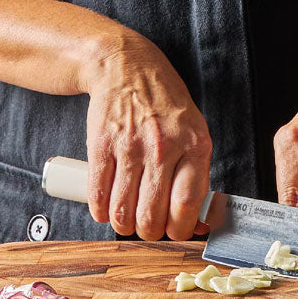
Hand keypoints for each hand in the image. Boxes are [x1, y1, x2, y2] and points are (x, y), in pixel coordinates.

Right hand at [82, 32, 211, 241]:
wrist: (128, 66)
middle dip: (148, 231)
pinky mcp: (102, 145)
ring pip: (123, 211)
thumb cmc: (165, 104)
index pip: (187, 205)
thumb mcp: (194, 131)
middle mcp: (164, 147)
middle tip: (147, 226)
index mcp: (194, 145)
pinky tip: (106, 207)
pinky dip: (100, 210)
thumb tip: (198, 221)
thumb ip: (196, 173)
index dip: (179, 229)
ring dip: (123, 224)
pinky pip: (98, 195)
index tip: (174, 232)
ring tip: (126, 218)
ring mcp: (131, 146)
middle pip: (152, 216)